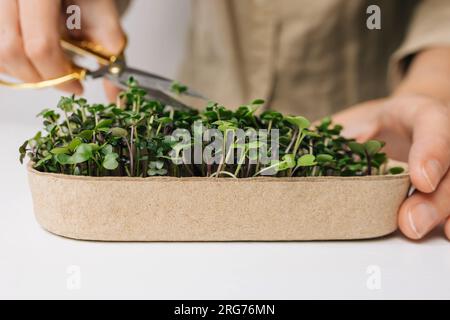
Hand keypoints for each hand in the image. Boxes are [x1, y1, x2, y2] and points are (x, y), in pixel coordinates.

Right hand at [0, 0, 124, 98]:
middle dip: (41, 78)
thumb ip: (110, 50)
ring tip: (52, 69)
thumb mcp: (103, 12)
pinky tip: (36, 61)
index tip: (78, 86)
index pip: (40, 45)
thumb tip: (115, 93)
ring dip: (25, 72)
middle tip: (65, 83)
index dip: (59, 75)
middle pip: (11, 51)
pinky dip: (14, 63)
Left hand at [333, 94, 449, 239]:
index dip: (431, 151)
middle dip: (433, 199)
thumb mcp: (353, 117)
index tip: (419, 179)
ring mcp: (443, 163)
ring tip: (418, 232)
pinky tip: (443, 234)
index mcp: (417, 113)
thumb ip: (329, 132)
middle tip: (408, 222)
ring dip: (439, 213)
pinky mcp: (440, 184)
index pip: (433, 123)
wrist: (395, 122)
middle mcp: (438, 138)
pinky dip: (446, 218)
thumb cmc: (372, 122)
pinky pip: (449, 200)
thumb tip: (288, 153)